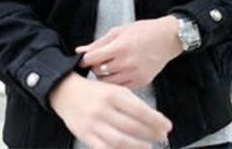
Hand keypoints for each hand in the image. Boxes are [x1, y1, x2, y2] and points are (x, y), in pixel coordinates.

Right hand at [49, 71, 172, 148]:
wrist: (65, 92)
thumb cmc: (94, 92)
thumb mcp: (114, 89)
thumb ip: (132, 103)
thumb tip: (154, 119)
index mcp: (112, 95)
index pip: (139, 109)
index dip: (156, 120)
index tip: (167, 126)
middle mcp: (102, 109)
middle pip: (132, 126)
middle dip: (150, 133)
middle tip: (161, 136)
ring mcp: (93, 124)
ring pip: (119, 140)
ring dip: (137, 146)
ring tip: (148, 146)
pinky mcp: (85, 135)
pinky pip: (104, 148)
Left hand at [74, 15, 183, 88]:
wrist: (167, 38)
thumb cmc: (144, 31)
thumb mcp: (119, 31)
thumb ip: (98, 43)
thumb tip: (79, 50)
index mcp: (119, 47)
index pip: (92, 59)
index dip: (84, 59)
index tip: (84, 59)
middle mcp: (126, 62)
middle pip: (98, 71)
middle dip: (94, 66)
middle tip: (99, 60)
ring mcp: (134, 74)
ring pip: (107, 82)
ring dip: (104, 75)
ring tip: (109, 65)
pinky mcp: (141, 81)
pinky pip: (120, 87)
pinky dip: (116, 81)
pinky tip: (119, 72)